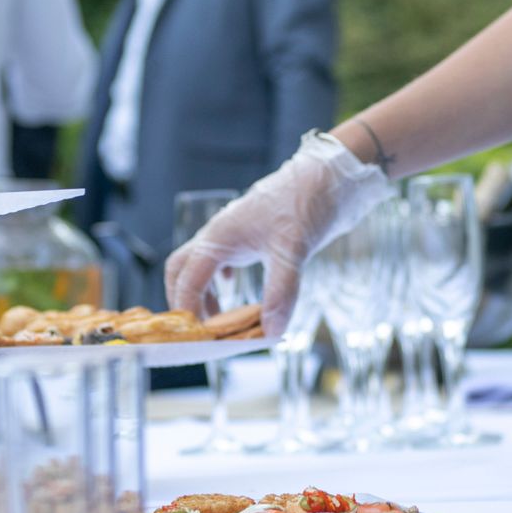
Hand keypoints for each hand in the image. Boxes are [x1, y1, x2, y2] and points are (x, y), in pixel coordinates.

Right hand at [165, 132, 392, 338]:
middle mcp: (220, 234)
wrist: (330, 176)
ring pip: (201, 265)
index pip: (188, 277)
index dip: (187, 308)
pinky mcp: (251, 236)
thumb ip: (281, 291)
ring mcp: (235, 234)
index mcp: (220, 236)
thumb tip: (272, 332)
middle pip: (181, 268)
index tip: (198, 336)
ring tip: (220, 322)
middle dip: (183, 299)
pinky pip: (222, 260)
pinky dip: (222, 282)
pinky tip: (236, 292)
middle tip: (198, 330)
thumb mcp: (294, 249)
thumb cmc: (306, 203)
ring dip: (204, 294)